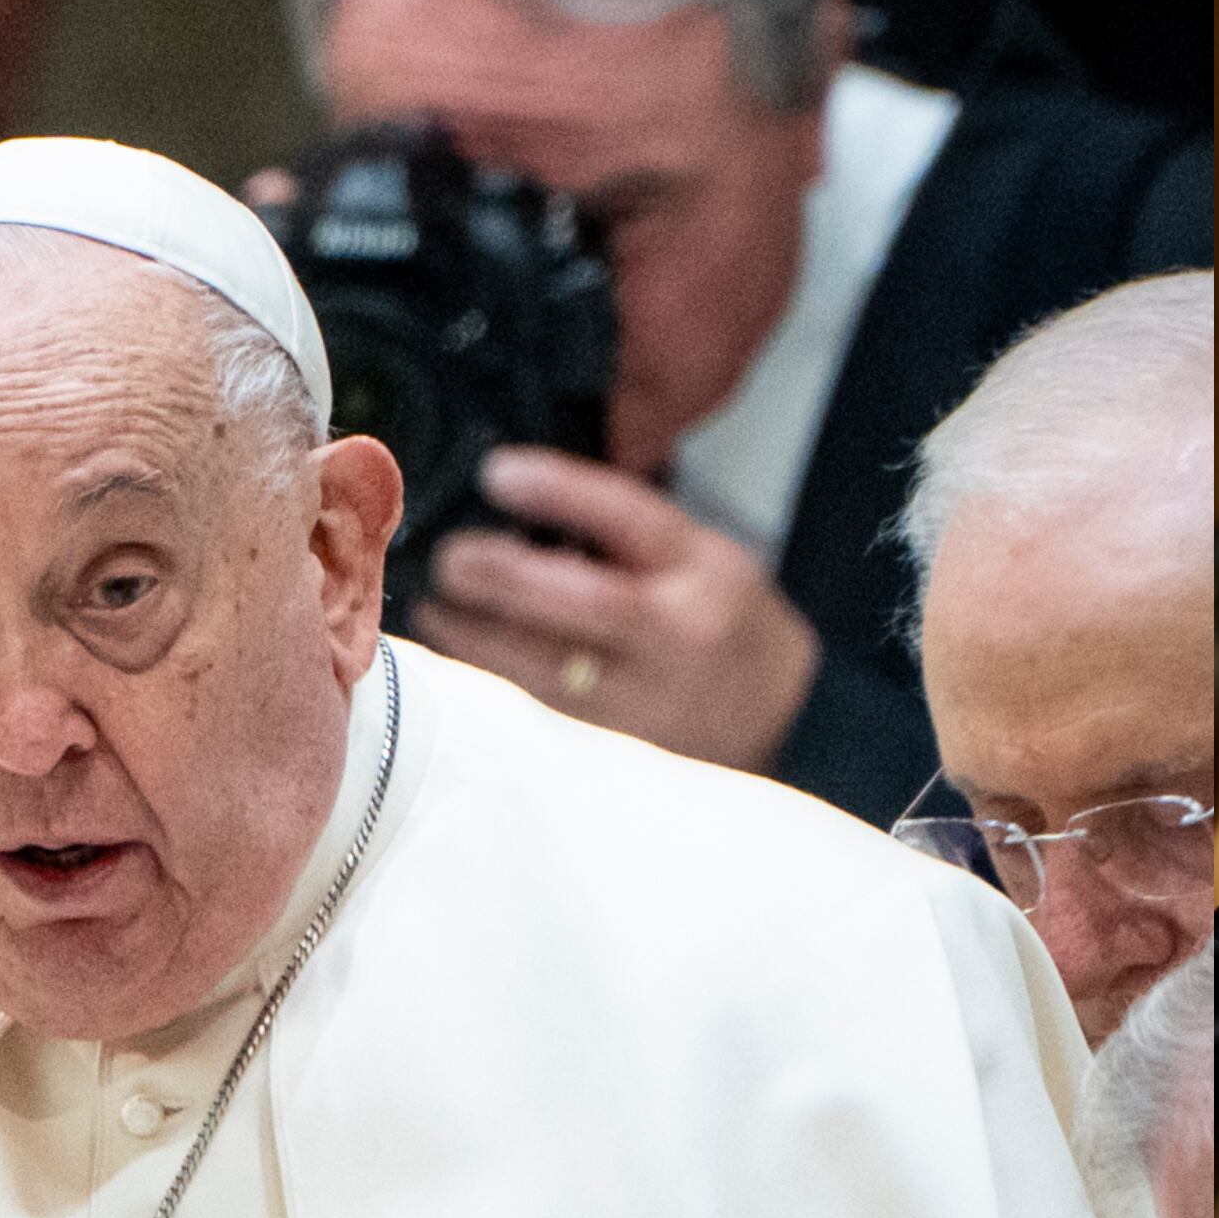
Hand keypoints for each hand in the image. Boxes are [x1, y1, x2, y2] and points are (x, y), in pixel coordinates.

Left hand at [420, 448, 819, 772]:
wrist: (786, 720)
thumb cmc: (728, 624)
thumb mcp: (704, 556)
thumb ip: (627, 533)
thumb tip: (520, 505)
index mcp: (706, 573)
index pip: (632, 520)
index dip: (560, 490)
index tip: (497, 472)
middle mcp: (682, 635)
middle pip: (584, 602)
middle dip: (502, 575)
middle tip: (450, 556)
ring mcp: (652, 698)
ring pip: (549, 666)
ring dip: (476, 634)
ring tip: (432, 604)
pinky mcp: (623, 745)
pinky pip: (542, 703)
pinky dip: (491, 672)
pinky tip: (459, 648)